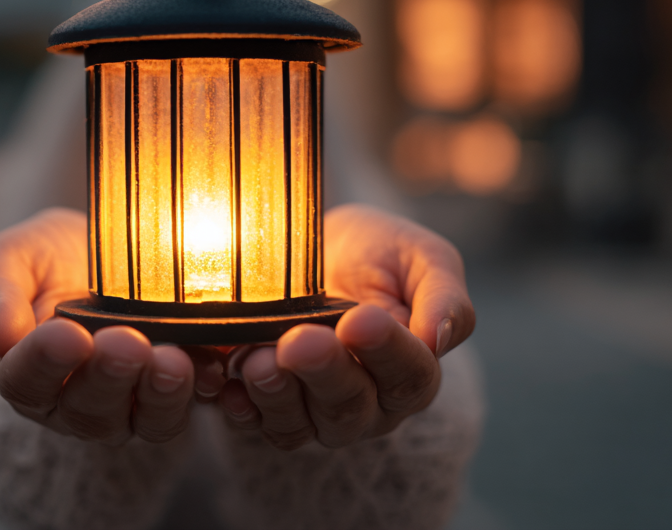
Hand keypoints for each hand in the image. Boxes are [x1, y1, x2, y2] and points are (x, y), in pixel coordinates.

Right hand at [0, 208, 224, 444]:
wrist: (109, 250)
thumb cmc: (50, 257)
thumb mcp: (12, 257)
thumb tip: (1, 335)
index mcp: (25, 373)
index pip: (24, 380)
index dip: (44, 363)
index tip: (67, 334)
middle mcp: (73, 404)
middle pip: (86, 409)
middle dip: (108, 376)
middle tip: (126, 341)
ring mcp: (127, 408)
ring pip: (142, 421)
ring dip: (159, 394)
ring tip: (172, 359)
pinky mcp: (173, 398)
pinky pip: (189, 408)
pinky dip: (202, 390)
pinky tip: (214, 365)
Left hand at [219, 204, 474, 449]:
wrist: (317, 247)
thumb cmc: (379, 254)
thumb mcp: (423, 258)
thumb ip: (444, 297)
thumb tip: (439, 338)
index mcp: (412, 372)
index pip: (409, 375)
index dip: (386, 352)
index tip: (360, 319)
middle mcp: (368, 406)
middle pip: (350, 407)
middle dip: (323, 373)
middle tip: (300, 340)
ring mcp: (314, 414)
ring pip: (299, 425)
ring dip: (277, 396)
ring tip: (259, 360)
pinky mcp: (266, 407)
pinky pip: (252, 423)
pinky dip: (238, 407)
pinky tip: (227, 384)